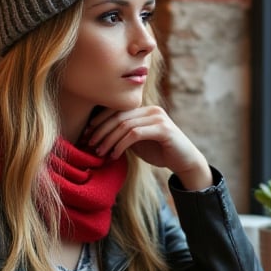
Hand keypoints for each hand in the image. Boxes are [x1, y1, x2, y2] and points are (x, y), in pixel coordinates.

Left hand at [86, 106, 212, 189]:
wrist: (184, 161)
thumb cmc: (160, 151)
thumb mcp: (137, 141)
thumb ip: (123, 134)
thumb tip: (97, 136)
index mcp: (144, 109)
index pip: (116, 109)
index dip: (99, 121)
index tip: (86, 134)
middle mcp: (151, 109)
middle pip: (118, 116)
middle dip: (101, 130)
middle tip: (89, 144)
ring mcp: (158, 118)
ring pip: (125, 125)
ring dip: (109, 140)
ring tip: (99, 152)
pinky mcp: (163, 129)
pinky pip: (135, 134)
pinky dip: (121, 144)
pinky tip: (114, 155)